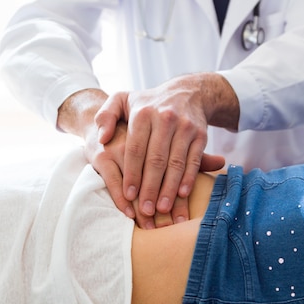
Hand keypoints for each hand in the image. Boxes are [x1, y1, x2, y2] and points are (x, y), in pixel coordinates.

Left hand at [95, 75, 227, 224]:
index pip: (135, 149)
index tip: (128, 196)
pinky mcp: (201, 134)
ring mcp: (185, 126)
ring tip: (163, 209)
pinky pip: (194, 159)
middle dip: (151, 188)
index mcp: (143, 113)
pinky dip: (189, 177)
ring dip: (170, 188)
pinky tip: (182, 194)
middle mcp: (165, 118)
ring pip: (176, 162)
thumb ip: (105, 116)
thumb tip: (101, 138)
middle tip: (146, 211)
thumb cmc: (148, 102)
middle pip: (157, 159)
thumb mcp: (122, 100)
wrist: (187, 91)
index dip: (132, 174)